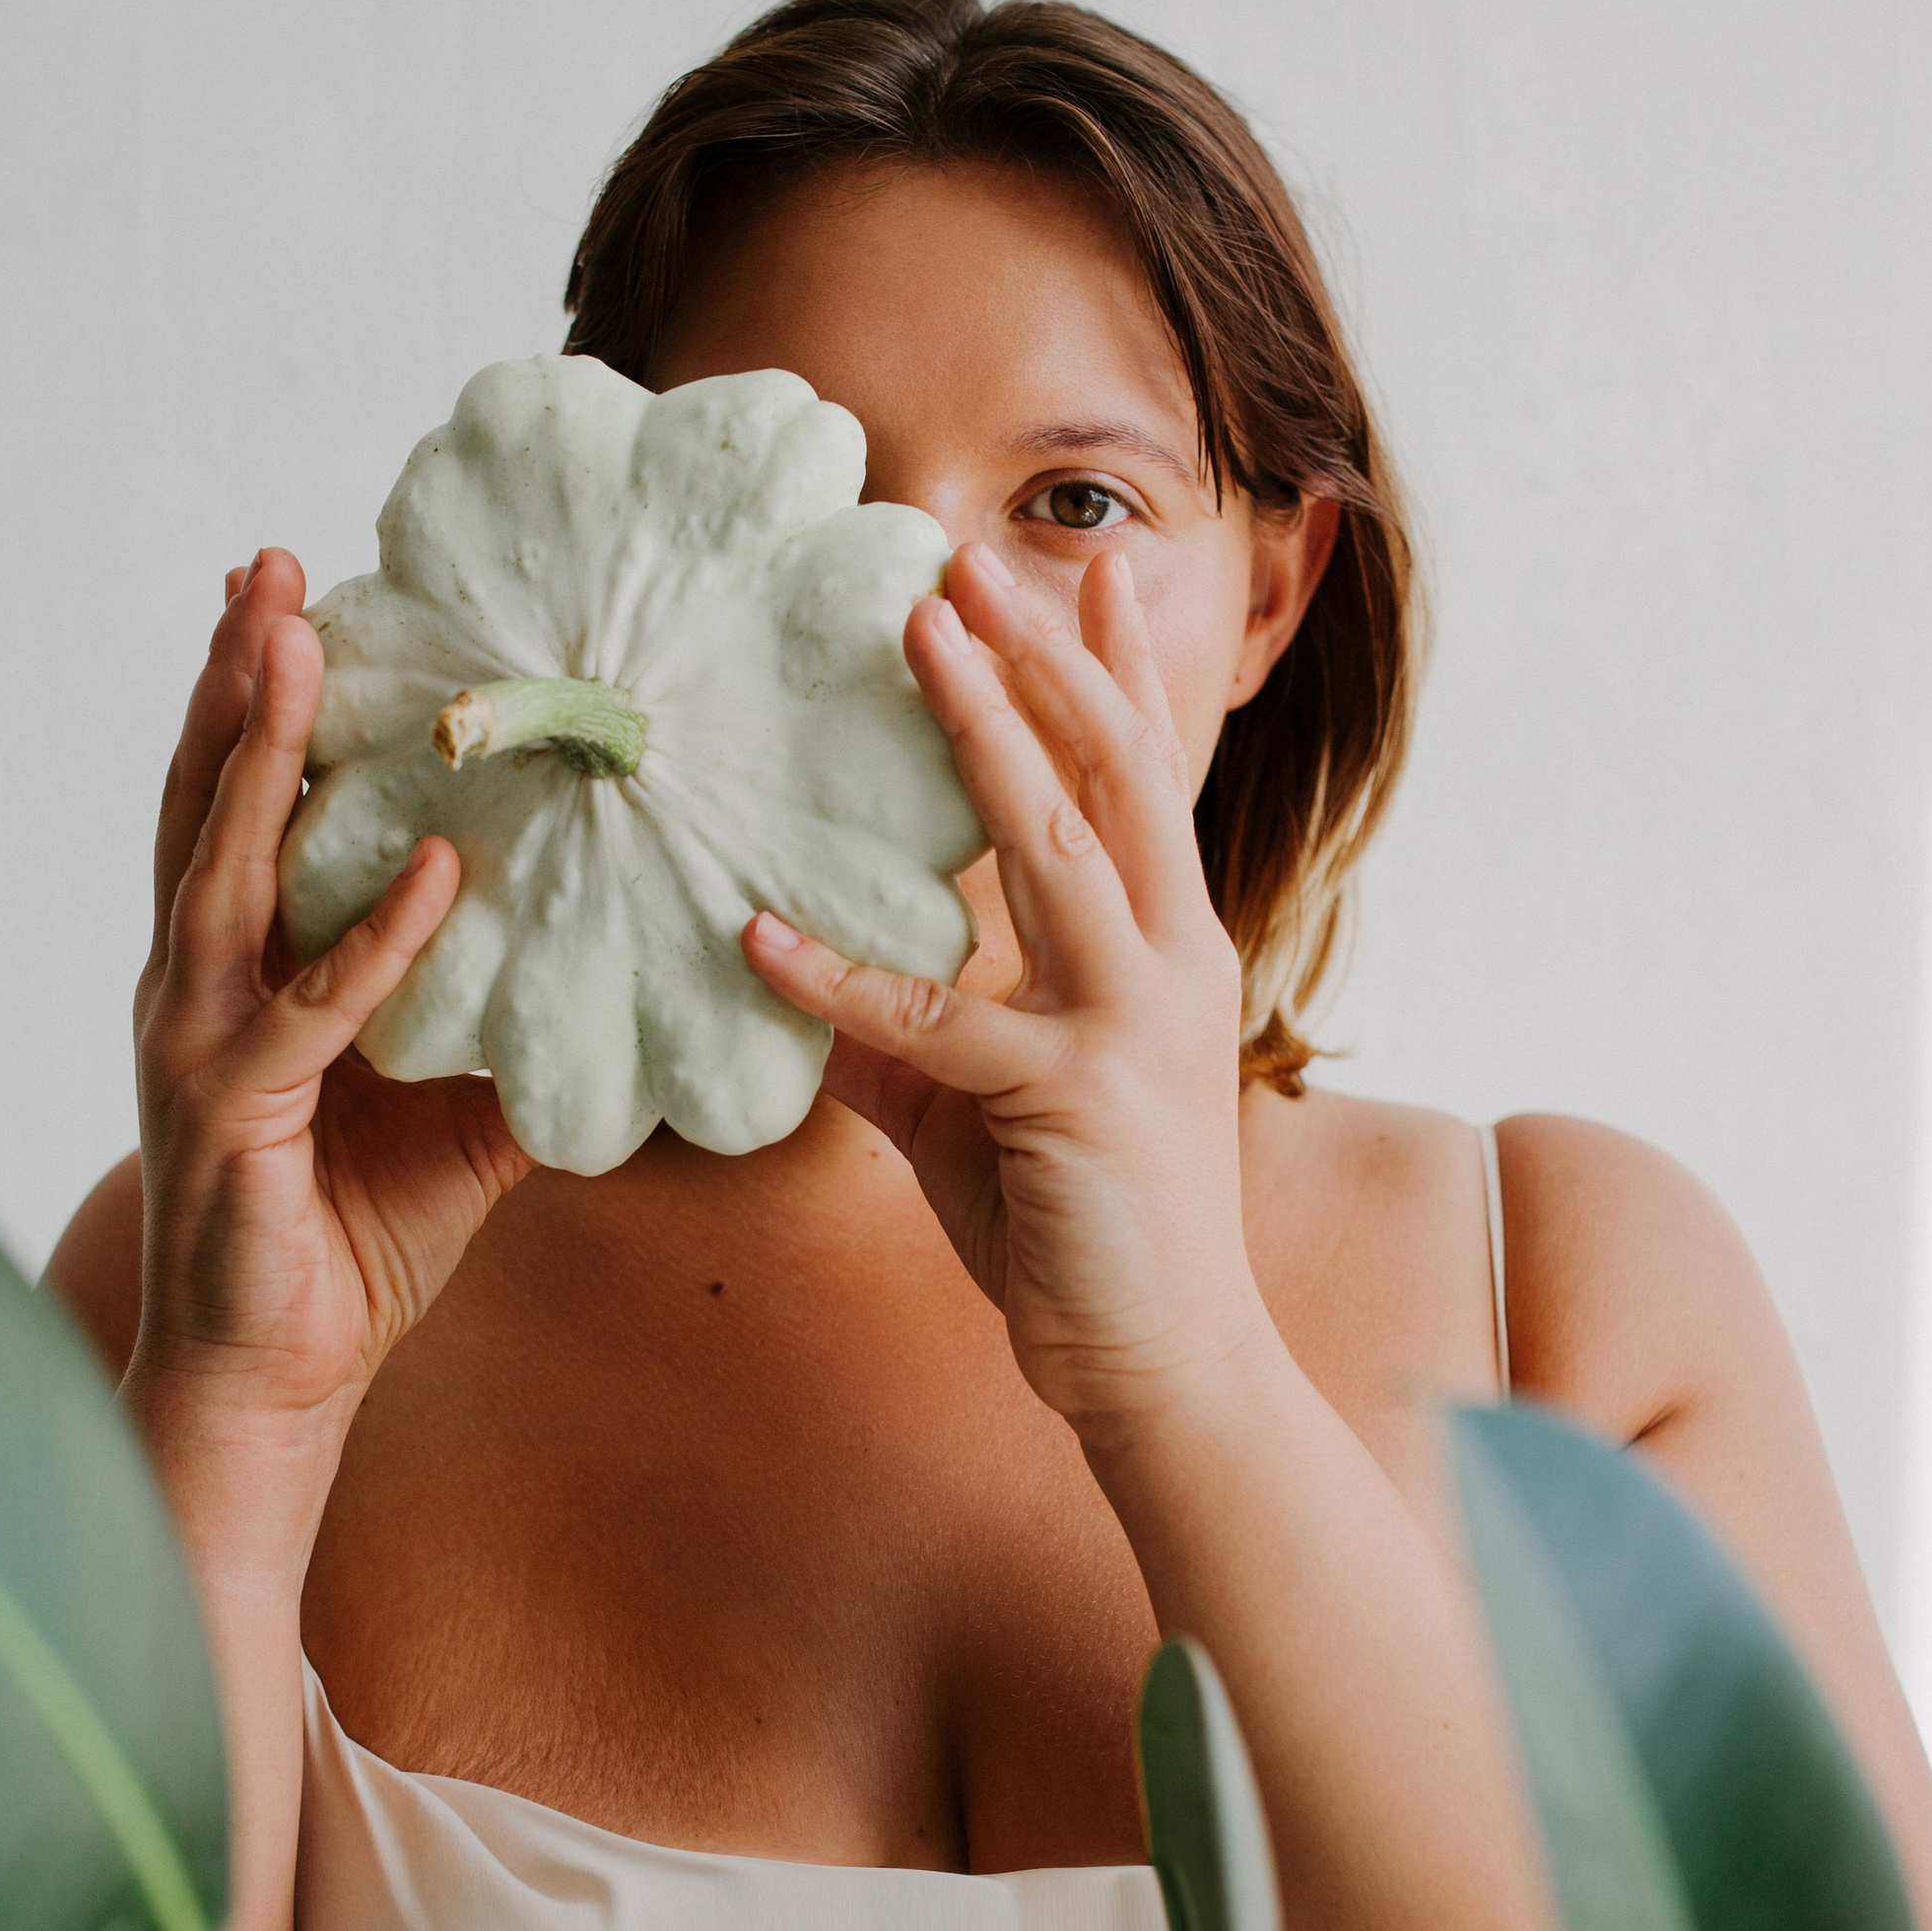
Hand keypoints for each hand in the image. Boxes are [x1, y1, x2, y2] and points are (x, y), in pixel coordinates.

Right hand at [131, 551, 528, 1496]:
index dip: (257, 705)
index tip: (290, 596)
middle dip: (237, 680)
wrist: (272, 1386)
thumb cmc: (347, 1243)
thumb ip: (510, 1026)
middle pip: (205, 803)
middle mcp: (193, 987)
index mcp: (231, 972)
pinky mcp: (233, 1117)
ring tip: (299, 646)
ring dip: (264, 754)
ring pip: (226, 871)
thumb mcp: (451, 1114)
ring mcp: (198, 1045)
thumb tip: (623, 960)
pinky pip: (316, 1011)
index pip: (236, 811)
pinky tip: (442, 870)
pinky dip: (378, 939)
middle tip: (272, 565)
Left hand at [743, 543, 1278, 1443]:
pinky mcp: (1073, 1101)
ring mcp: (1131, 1025)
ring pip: (1056, 846)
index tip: (1087, 576)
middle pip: (1111, 776)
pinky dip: (842, 976)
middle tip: (965, 564)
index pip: (1147, 785)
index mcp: (1171, 952)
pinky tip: (760, 933)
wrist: (1166, 1367)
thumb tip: (793, 968)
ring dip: (985, 734)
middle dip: (1041, 660)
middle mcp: (1171, 965)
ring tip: (918, 641)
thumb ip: (904, 1035)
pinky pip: (938, 1018)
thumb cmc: (1082, 1233)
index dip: (1118, 677)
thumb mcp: (983, 1111)